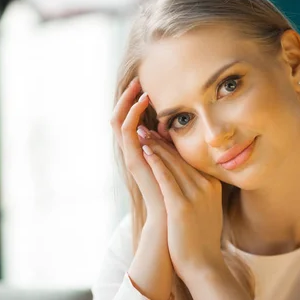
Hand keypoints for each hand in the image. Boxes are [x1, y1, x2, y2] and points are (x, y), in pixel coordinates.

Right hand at [110, 78, 167, 227]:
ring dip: (126, 101)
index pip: (133, 121)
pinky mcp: (132, 160)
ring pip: (119, 121)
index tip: (148, 84)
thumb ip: (175, 147)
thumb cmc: (180, 195)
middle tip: (138, 79)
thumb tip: (177, 128)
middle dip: (129, 97)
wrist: (172, 220)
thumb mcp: (180, 164)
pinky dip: (131, 114)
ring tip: (138, 85)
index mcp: (143, 151)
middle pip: (122, 117)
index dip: (136, 103)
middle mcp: (133, 152)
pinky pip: (125, 132)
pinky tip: (141, 102)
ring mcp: (130, 156)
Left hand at [141, 132, 225, 281]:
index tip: (159, 134)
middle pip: (181, 158)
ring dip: (155, 146)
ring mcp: (196, 196)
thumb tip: (188, 181)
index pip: (190, 159)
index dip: (173, 145)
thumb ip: (200, 192)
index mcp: (213, 185)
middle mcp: (207, 186)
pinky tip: (145, 151)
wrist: (204, 266)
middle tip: (146, 127)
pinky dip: (155, 162)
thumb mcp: (206, 210)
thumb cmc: (201, 239)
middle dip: (162, 141)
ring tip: (142, 133)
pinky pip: (167, 178)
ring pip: (173, 164)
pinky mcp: (182, 206)